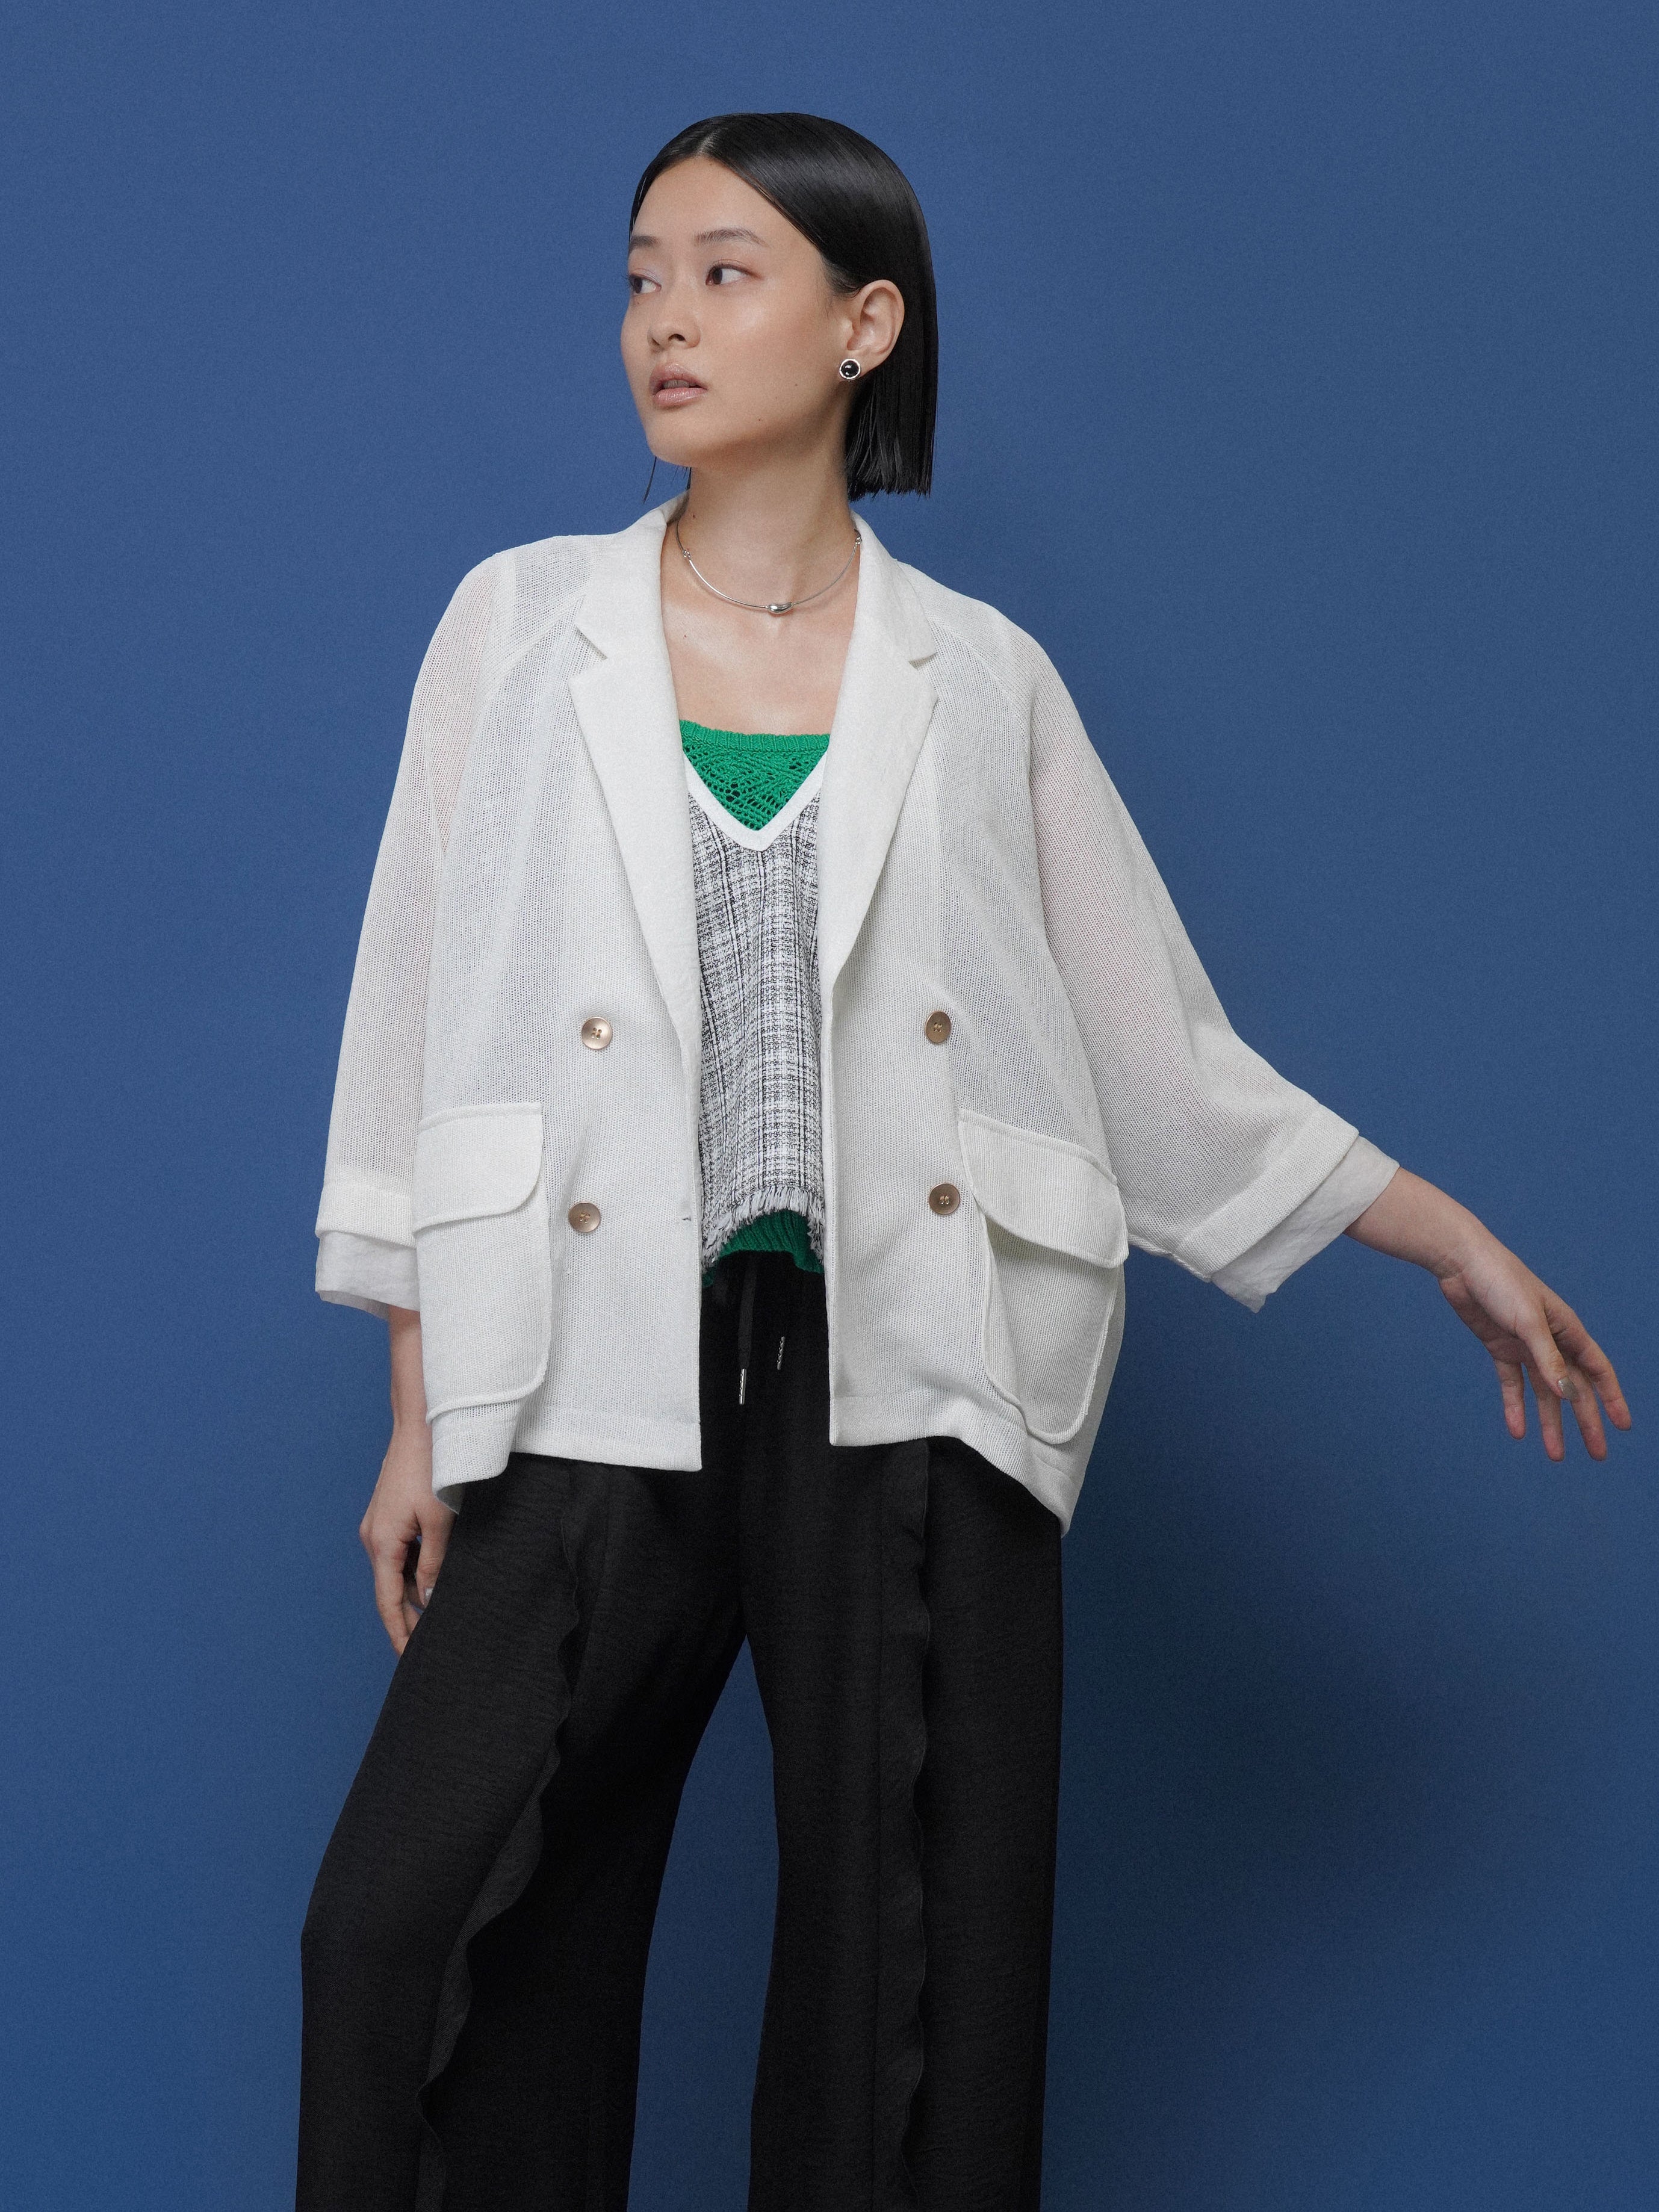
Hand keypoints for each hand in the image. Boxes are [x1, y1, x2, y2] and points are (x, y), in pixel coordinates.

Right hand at [357, 1305, 454, 1653]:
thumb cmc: (432, 1469)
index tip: (409, 1660)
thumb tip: (427, 1602)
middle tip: (427, 1649)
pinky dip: (412, 1572)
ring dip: (411, 1596)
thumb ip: (434, 1565)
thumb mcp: (440, 1522)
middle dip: (405, 1620)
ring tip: (434, 1621)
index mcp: (381, 1543)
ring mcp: (379, 1525)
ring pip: (394, 1573)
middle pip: (388, 1591)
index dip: (399, 1633)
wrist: (422, 1424)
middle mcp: (373, 1538)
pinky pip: (399, 1554)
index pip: (387, 1603)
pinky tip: (432, 1582)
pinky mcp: (389, 1515)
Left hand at [1434, 1237, 1629, 1461]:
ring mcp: (1524, 1345)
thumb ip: (1547, 1357)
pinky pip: (1511, 1383)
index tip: (1623, 1426)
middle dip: (1585, 1421)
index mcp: (1566, 1329)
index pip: (1597, 1370)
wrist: (1461, 1262)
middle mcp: (1550, 1340)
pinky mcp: (1499, 1346)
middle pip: (1573, 1388)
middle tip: (1596, 1455)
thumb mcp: (1527, 1321)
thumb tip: (1567, 1393)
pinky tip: (1517, 1430)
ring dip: (1549, 1422)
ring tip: (1555, 1455)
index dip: (1611, 1398)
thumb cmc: (1500, 1281)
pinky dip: (1514, 1406)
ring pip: (1543, 1392)